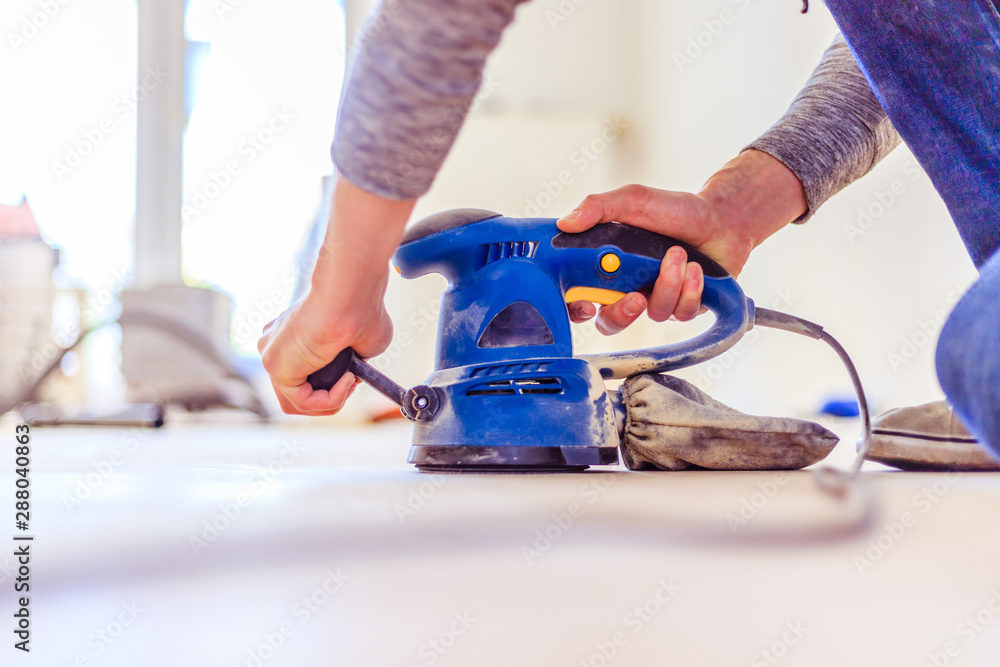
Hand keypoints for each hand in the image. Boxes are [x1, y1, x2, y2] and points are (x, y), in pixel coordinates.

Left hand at [258, 288, 392, 415]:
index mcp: (291, 335)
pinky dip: (331, 399)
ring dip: (332, 401)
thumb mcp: (361, 343)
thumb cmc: (362, 308)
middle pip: (297, 392)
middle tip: (351, 381)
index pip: (303, 374)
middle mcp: (275, 344)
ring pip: (299, 401)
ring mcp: (271, 355)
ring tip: (350, 381)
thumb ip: (351, 359)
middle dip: (328, 397)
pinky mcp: (275, 367)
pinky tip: (347, 379)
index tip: (354, 373)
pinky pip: (304, 401)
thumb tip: (355, 372)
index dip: (331, 384)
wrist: (351, 293)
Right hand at [558, 150, 806, 333]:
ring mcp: (657, 300)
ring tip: (679, 254)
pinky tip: (697, 269)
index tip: (586, 304)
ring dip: (669, 284)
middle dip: (622, 313)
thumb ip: (599, 208)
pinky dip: (690, 289)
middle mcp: (628, 287)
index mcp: (609, 266)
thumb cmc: (675, 209)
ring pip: (653, 313)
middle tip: (636, 296)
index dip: (576, 309)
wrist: (721, 218)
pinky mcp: (684, 307)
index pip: (579, 297)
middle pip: (609, 322)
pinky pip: (681, 313)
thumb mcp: (633, 200)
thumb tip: (565, 224)